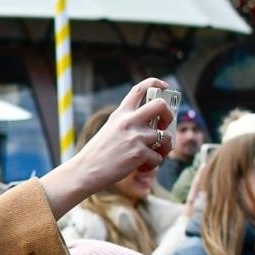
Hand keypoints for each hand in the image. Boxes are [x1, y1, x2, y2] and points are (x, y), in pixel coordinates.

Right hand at [41, 78, 174, 216]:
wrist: (85, 171)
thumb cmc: (99, 153)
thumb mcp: (111, 129)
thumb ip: (130, 123)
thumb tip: (157, 126)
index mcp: (120, 114)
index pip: (140, 89)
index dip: (156, 83)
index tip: (165, 86)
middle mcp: (128, 122)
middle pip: (161, 106)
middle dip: (169, 115)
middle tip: (164, 126)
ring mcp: (135, 137)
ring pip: (166, 136)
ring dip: (164, 148)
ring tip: (153, 155)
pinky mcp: (138, 154)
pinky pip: (158, 158)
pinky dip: (152, 164)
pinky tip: (141, 167)